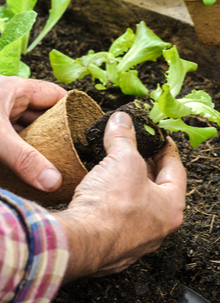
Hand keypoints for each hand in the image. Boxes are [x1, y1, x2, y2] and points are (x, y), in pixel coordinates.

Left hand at [0, 75, 65, 191]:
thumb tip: (53, 181)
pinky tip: (31, 167)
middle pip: (45, 116)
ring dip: (39, 145)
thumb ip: (24, 159)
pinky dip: (22, 152)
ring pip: (29, 130)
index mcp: (18, 90)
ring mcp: (1, 116)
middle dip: (57, 134)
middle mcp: (11, 101)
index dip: (74, 111)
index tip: (86, 132)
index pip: (57, 96)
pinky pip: (14, 141)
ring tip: (57, 163)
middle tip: (73, 154)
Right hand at [54, 112, 185, 281]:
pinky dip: (115, 201)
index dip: (167, 150)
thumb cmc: (111, 206)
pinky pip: (119, 217)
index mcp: (170, 207)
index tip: (160, 140)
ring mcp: (136, 239)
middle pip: (157, 188)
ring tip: (118, 166)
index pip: (176, 171)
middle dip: (147, 166)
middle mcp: (157, 227)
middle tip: (138, 150)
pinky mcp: (115, 244)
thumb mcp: (122, 160)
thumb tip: (121, 120)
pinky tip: (103, 190)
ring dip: (129, 184)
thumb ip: (124, 137)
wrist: (81, 241)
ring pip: (137, 204)